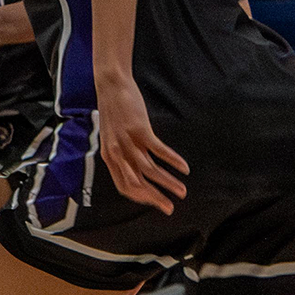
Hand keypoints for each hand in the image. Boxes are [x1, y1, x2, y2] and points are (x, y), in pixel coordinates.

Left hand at [95, 76, 188, 213]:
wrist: (111, 85)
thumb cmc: (114, 110)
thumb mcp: (113, 136)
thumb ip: (123, 153)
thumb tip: (136, 168)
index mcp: (110, 157)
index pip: (125, 187)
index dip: (141, 197)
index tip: (156, 203)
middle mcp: (117, 153)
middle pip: (137, 184)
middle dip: (155, 198)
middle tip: (170, 209)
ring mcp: (128, 142)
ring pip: (150, 170)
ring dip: (167, 182)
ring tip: (182, 191)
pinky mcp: (139, 130)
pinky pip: (158, 151)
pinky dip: (172, 160)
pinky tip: (184, 168)